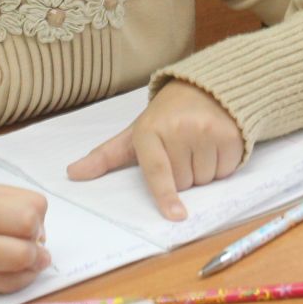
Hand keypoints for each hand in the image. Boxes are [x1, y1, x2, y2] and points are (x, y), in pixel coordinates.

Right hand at [0, 177, 49, 293]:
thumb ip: (10, 202)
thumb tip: (40, 230)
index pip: (27, 219)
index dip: (35, 217)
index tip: (24, 213)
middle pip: (26, 253)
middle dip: (36, 245)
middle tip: (31, 237)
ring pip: (20, 276)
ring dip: (32, 264)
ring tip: (26, 251)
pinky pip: (5, 287)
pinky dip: (17, 276)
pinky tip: (13, 264)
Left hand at [66, 82, 244, 220]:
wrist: (203, 89)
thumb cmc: (164, 119)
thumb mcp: (134, 134)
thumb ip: (105, 156)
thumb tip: (72, 173)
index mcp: (149, 130)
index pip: (157, 170)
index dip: (166, 194)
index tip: (175, 215)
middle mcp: (178, 128)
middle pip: (183, 183)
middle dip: (183, 175)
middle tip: (181, 150)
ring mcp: (206, 130)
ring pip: (205, 179)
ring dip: (203, 171)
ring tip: (198, 145)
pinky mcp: (231, 135)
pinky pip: (226, 170)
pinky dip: (221, 165)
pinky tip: (215, 145)